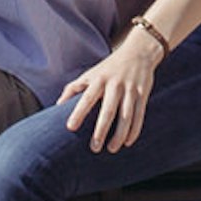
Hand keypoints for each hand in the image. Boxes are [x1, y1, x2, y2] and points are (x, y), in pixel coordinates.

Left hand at [60, 23, 169, 150]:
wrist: (139, 52)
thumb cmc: (109, 67)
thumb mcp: (91, 73)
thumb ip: (74, 88)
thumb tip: (58, 105)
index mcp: (99, 79)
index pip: (87, 98)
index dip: (78, 112)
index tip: (70, 127)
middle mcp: (115, 85)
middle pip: (108, 110)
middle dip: (101, 130)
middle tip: (94, 148)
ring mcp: (131, 90)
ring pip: (126, 116)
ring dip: (120, 134)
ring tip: (111, 149)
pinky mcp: (143, 94)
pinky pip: (139, 115)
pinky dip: (134, 130)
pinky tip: (128, 142)